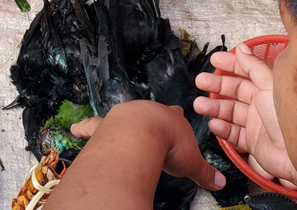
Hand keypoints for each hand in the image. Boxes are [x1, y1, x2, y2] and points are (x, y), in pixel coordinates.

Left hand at [71, 105, 223, 189]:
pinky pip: (93, 124)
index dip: (177, 120)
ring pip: (124, 115)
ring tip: (126, 131)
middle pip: (152, 113)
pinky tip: (75, 128)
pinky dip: (84, 127)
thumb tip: (221, 184)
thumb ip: (205, 172)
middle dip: (153, 119)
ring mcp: (125, 116)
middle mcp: (148, 112)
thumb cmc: (168, 143)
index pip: (176, 116)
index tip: (178, 119)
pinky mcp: (106, 125)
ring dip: (125, 122)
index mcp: (171, 118)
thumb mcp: (191, 162)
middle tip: (155, 130)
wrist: (141, 134)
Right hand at [192, 45, 296, 188]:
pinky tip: (214, 124)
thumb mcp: (270, 85)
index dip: (230, 64)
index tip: (215, 60)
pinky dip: (222, 129)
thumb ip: (254, 66)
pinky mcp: (253, 142)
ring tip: (200, 105)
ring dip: (214, 107)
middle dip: (216, 85)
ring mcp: (256, 123)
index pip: (246, 71)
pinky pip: (233, 133)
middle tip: (201, 81)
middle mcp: (261, 104)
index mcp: (268, 87)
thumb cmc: (289, 119)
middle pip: (234, 91)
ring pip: (230, 111)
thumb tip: (242, 49)